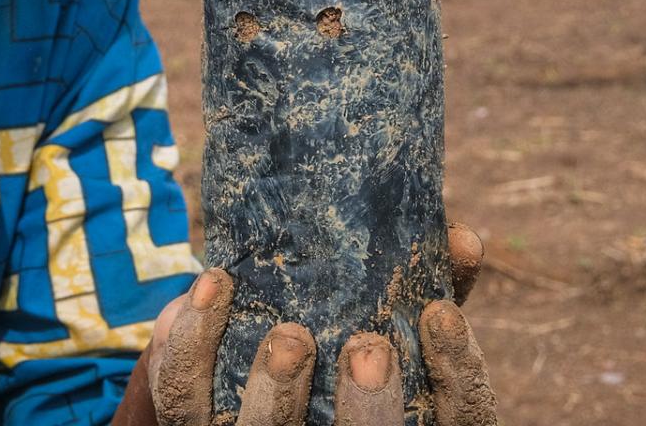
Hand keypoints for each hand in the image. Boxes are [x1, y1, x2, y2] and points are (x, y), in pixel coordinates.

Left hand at [112, 223, 493, 425]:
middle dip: (364, 409)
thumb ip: (421, 288)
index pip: (455, 420)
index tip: (441, 315)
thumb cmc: (332, 350)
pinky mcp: (191, 419)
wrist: (234, 388)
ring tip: (289, 334)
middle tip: (367, 351)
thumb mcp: (386, 324)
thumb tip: (462, 238)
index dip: (458, 376)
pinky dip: (194, 339)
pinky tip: (213, 284)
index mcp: (397, 424)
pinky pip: (182, 391)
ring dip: (275, 387)